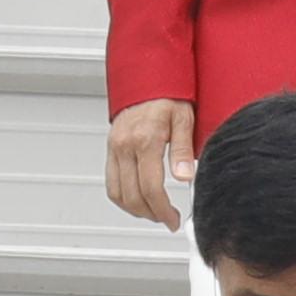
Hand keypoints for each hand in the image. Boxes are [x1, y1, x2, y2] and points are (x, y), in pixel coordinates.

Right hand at [103, 99, 198, 226]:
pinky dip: (123, 198)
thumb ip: (183, 150)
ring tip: (154, 213)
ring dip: (135, 210)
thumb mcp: (184, 119)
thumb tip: (184, 177)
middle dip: (151, 214)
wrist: (147, 75)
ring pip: (117, 193)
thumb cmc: (168, 95)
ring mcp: (114, 147)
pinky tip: (138, 200)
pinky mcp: (110, 148)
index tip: (173, 220)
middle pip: (132, 196)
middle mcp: (125, 145)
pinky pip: (111, 182)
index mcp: (145, 139)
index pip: (151, 188)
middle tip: (167, 220)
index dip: (163, 211)